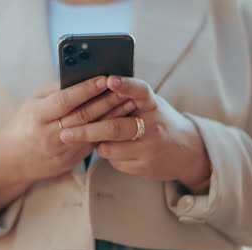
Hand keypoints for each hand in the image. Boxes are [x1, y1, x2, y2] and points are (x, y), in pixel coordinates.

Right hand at [0, 76, 136, 212]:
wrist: (16, 159)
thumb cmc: (26, 123)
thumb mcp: (33, 102)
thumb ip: (55, 91)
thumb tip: (82, 77)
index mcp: (38, 115)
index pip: (65, 100)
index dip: (86, 90)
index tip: (104, 78)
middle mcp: (49, 134)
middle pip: (83, 116)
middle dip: (107, 101)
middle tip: (125, 88)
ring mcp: (61, 150)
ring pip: (92, 131)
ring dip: (113, 116)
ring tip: (130, 102)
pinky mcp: (70, 161)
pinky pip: (93, 144)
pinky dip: (108, 131)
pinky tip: (122, 120)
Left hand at [59, 76, 210, 193]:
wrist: (187, 150)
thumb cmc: (158, 120)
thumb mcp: (149, 104)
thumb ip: (127, 98)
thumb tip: (91, 89)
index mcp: (152, 103)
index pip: (139, 90)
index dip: (125, 85)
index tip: (109, 80)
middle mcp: (153, 124)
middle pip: (114, 128)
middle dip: (86, 131)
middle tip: (64, 132)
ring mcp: (149, 147)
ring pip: (109, 147)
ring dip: (96, 143)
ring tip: (93, 137)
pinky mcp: (145, 166)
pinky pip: (115, 161)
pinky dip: (108, 154)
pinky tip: (116, 149)